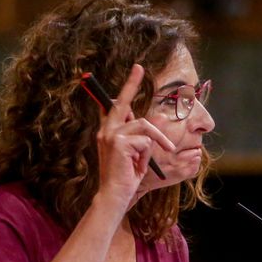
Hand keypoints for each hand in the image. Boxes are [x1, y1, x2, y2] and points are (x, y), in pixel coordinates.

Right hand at [95, 64, 174, 209]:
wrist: (114, 195)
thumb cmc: (125, 177)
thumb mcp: (134, 154)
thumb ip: (140, 136)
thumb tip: (155, 118)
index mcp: (108, 132)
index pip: (114, 106)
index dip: (126, 88)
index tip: (136, 71)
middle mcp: (106, 130)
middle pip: (122, 102)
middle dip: (131, 83)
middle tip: (139, 67)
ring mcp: (111, 135)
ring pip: (144, 126)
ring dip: (156, 141)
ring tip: (153, 158)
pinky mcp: (120, 142)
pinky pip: (145, 140)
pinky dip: (147, 154)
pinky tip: (138, 166)